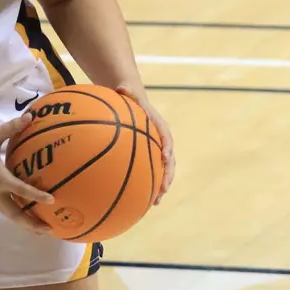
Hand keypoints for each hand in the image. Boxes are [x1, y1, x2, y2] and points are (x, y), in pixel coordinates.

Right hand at [0, 115, 53, 232]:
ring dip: (24, 222)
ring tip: (39, 228)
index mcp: (0, 178)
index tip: (52, 201)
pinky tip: (22, 213)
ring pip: (9, 215)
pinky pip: (2, 209)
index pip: (22, 191)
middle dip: (32, 224)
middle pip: (16, 214)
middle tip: (48, 230)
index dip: (38, 196)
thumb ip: (11, 128)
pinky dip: (14, 215)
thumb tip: (29, 117)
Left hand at [117, 84, 174, 203]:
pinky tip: (138, 202)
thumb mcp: (128, 92)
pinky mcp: (148, 157)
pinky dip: (146, 186)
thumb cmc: (129, 98)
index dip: (167, 147)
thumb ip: (127, 91)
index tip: (166, 157)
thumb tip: (120, 87)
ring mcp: (155, 151)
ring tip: (155, 202)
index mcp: (158, 126)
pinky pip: (149, 172)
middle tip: (164, 188)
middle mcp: (160, 141)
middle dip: (168, 175)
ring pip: (162, 171)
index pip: (166, 137)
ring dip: (160, 186)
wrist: (133, 102)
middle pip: (169, 160)